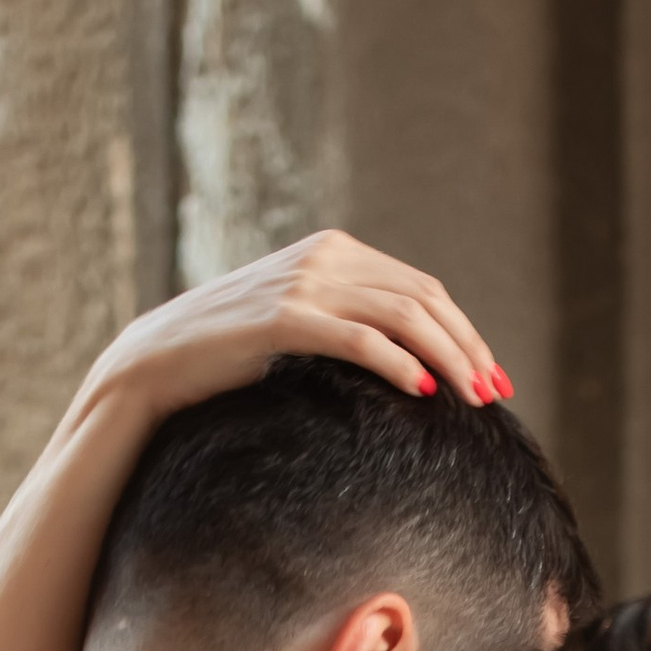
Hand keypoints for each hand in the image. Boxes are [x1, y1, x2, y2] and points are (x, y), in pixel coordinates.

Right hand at [72, 232, 507, 437]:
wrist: (155, 361)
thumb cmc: (228, 355)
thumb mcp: (297, 322)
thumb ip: (345, 319)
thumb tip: (408, 358)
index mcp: (334, 251)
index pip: (421, 287)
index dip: (464, 330)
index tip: (492, 375)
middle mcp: (324, 257)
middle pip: (423, 298)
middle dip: (468, 346)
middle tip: (495, 394)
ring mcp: (303, 284)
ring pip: (402, 316)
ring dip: (448, 358)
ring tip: (473, 399)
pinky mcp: (283, 318)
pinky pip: (359, 338)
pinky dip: (399, 364)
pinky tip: (423, 392)